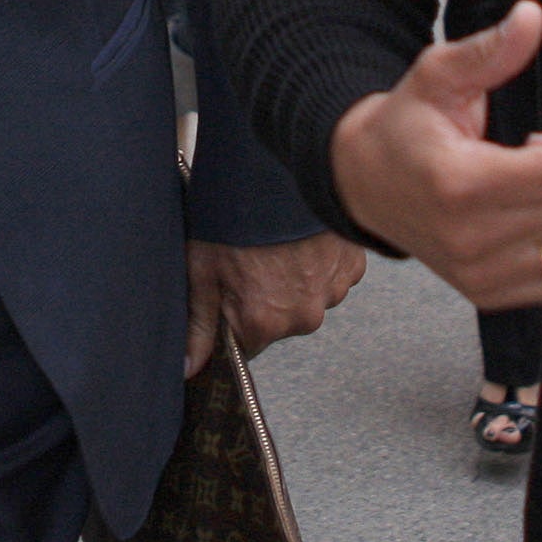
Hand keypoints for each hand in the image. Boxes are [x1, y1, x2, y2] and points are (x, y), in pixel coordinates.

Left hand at [185, 231, 365, 375]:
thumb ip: (199, 325)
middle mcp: (302, 317)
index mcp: (263, 322)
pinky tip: (303, 241)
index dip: (237, 317)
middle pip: (280, 322)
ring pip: (308, 298)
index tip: (233, 290)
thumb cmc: (235, 219)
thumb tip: (190, 369)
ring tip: (280, 246)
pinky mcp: (352, 268)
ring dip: (296, 281)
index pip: (248, 344)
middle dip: (268, 298)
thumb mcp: (203, 270)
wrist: (280, 173)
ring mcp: (332, 292)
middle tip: (256, 260)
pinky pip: (332, 277)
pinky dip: (319, 264)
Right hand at [331, 2, 541, 311]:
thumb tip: (532, 17)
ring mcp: (478, 274)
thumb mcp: (438, 75)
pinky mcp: (486, 293)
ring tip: (541, 182)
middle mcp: (469, 239)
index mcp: (459, 184)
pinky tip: (538, 215)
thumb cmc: (404, 126)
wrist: (362, 182)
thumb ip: (489, 50)